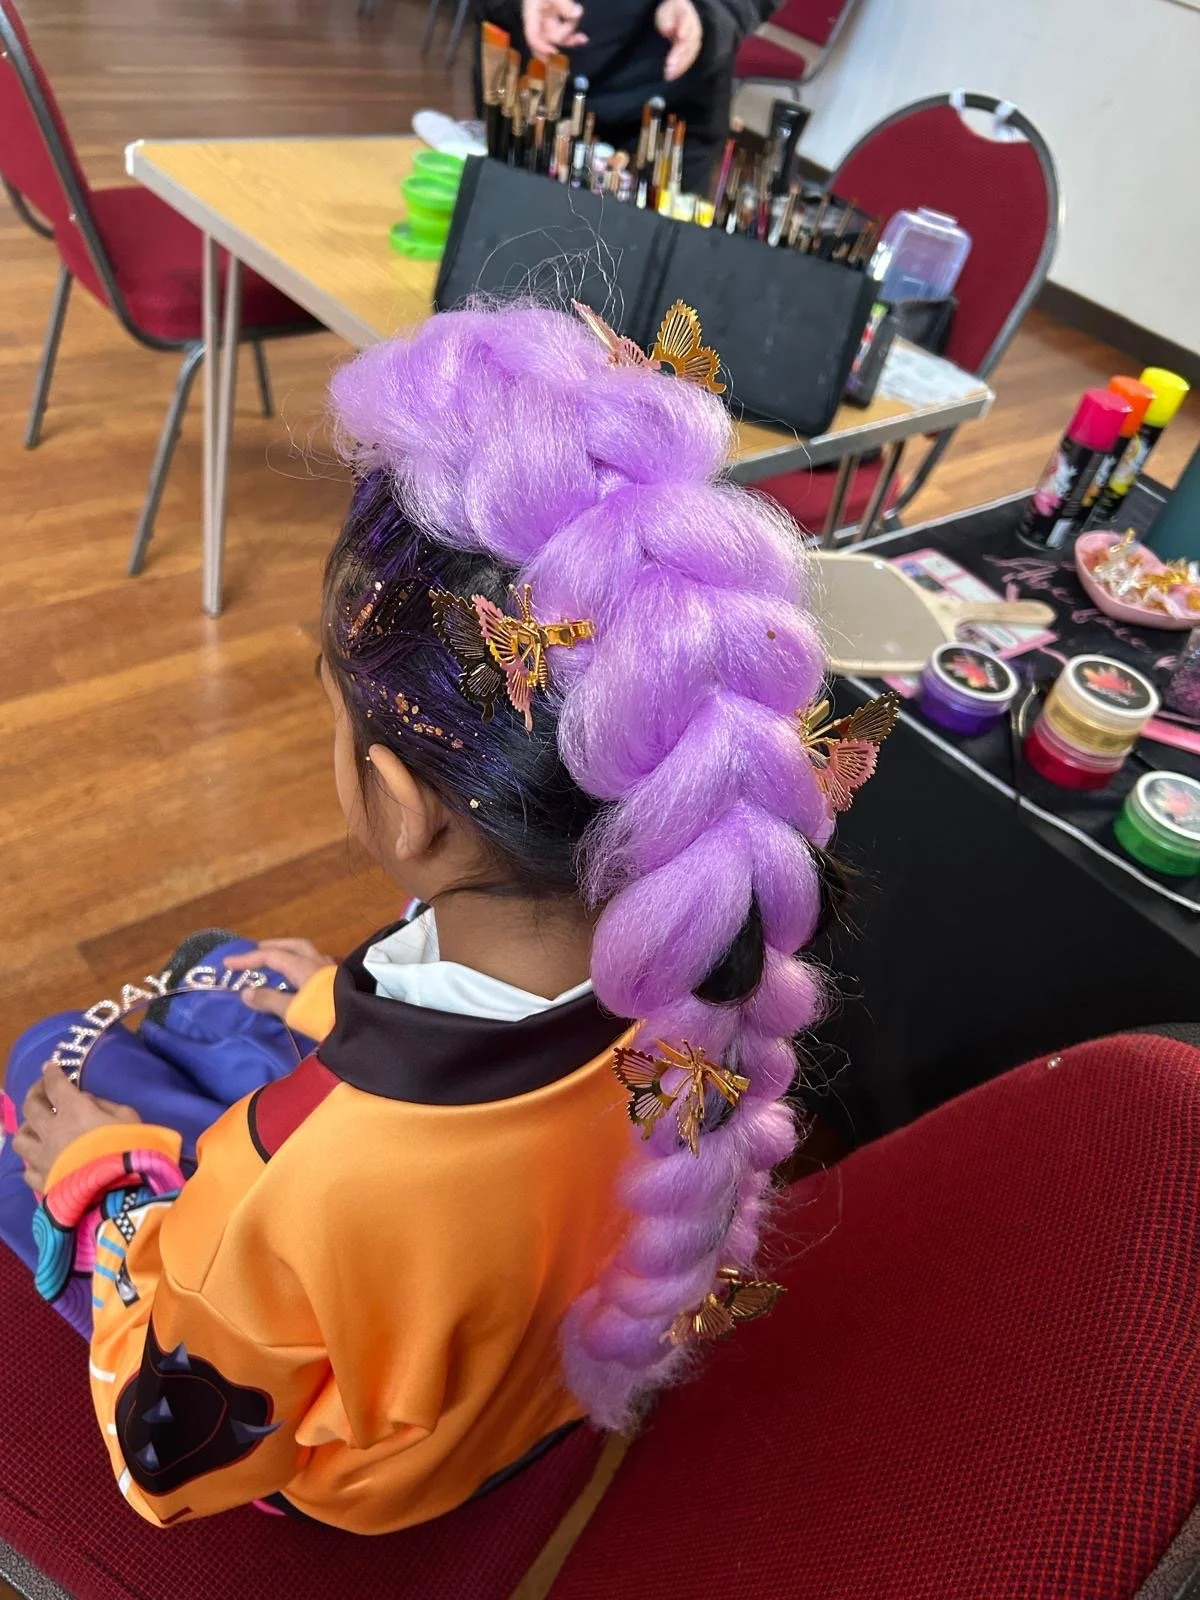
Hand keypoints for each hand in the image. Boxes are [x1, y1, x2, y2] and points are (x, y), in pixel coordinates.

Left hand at [12, 1063, 138, 1193]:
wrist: (120, 1193)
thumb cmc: (131, 1149)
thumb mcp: (129, 1117)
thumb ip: (105, 1105)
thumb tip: (86, 1100)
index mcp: (74, 1111)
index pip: (55, 1085)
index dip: (51, 1073)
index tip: (49, 1067)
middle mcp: (52, 1131)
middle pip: (31, 1106)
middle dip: (35, 1092)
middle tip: (41, 1089)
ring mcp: (43, 1158)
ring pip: (20, 1138)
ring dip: (27, 1127)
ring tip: (36, 1127)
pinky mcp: (42, 1182)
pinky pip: (27, 1169)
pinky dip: (32, 1161)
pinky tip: (40, 1159)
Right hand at [224, 938, 334, 1019]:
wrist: (363, 1023)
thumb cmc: (325, 1016)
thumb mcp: (293, 1011)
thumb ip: (270, 1000)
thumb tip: (245, 992)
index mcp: (304, 966)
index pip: (271, 956)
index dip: (248, 959)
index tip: (227, 963)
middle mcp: (318, 962)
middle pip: (293, 946)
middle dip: (273, 946)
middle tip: (256, 951)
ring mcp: (333, 970)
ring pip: (308, 952)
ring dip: (290, 952)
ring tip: (278, 961)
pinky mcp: (341, 980)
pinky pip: (318, 963)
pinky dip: (304, 962)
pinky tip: (303, 975)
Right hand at [522, 0, 586, 56]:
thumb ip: (564, 3)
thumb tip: (576, 14)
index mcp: (532, 13)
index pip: (532, 36)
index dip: (541, 46)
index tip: (554, 51)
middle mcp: (538, 19)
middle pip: (547, 39)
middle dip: (562, 38)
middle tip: (576, 32)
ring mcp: (547, 19)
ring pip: (557, 37)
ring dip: (570, 33)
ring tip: (578, 12)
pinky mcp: (555, 18)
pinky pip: (563, 32)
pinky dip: (573, 36)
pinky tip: (583, 39)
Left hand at [656, 0, 702, 78]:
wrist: (678, 17)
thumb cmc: (670, 14)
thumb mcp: (666, 12)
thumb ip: (667, 19)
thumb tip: (668, 29)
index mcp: (687, 15)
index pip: (687, 22)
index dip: (684, 28)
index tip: (680, 36)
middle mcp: (694, 29)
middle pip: (688, 42)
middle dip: (680, 54)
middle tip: (670, 63)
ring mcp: (694, 42)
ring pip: (689, 55)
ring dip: (679, 66)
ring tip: (668, 74)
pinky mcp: (691, 52)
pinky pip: (687, 62)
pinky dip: (679, 70)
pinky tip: (671, 76)